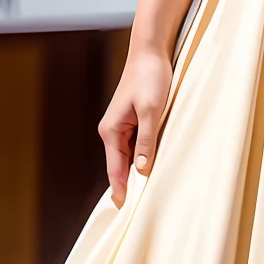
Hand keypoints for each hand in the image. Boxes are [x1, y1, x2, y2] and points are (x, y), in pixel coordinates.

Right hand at [99, 45, 173, 206]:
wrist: (150, 52)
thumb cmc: (150, 78)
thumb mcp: (151, 110)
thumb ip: (147, 140)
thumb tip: (142, 169)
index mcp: (111, 131)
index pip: (115, 169)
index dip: (122, 190)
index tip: (127, 211)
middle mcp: (112, 131)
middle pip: (120, 167)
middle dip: (130, 186)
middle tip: (141, 210)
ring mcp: (121, 127)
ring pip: (129, 158)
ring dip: (137, 173)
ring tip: (148, 196)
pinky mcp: (132, 121)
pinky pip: (136, 147)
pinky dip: (143, 159)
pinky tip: (152, 169)